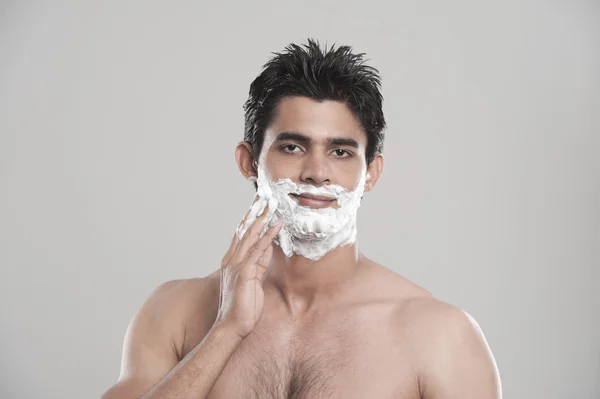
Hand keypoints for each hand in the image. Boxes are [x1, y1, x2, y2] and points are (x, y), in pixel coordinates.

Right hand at [214, 196, 281, 338]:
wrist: (232, 325)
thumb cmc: (242, 306)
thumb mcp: (253, 279)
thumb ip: (259, 262)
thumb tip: (268, 246)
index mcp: (231, 261)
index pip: (241, 234)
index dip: (249, 218)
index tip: (257, 204)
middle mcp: (231, 259)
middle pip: (244, 229)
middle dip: (254, 212)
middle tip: (263, 195)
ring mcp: (237, 265)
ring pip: (250, 235)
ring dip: (262, 218)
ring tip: (271, 204)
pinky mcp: (245, 272)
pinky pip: (258, 249)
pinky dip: (268, 236)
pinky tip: (275, 225)